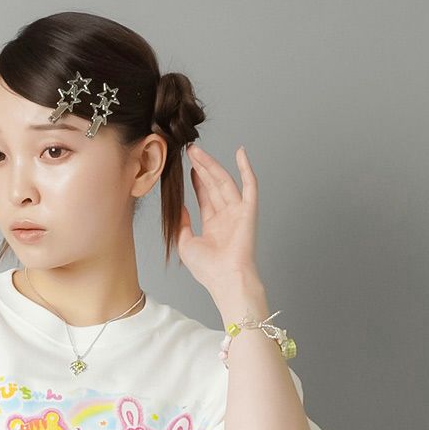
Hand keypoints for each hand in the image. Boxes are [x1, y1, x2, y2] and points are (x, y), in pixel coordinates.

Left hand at [175, 144, 259, 297]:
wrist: (226, 278)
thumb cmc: (208, 269)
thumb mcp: (185, 244)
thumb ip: (181, 224)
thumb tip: (178, 207)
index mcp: (214, 226)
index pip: (205, 197)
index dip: (197, 180)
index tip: (188, 166)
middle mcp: (227, 217)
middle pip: (213, 185)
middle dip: (202, 167)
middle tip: (190, 151)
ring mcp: (238, 213)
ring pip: (224, 182)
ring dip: (212, 165)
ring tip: (197, 151)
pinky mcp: (249, 210)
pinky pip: (250, 186)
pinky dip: (246, 169)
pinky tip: (240, 152)